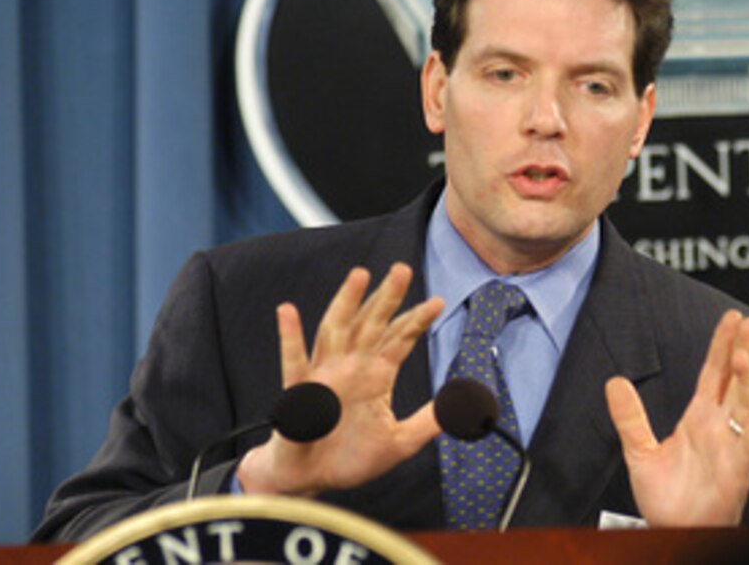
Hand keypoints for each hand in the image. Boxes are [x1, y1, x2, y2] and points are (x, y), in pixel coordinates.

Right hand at [236, 263, 443, 496]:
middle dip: (387, 297)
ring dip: (346, 303)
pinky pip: (293, 361)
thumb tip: (461, 407)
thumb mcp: (399, 443)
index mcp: (377, 374)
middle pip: (372, 323)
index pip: (400, 339)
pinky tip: (287, 311)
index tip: (438, 302)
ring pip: (336, 330)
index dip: (417, 320)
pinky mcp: (299, 392)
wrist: (312, 479)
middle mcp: (352, 366)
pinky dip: (290, 336)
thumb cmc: (351, 458)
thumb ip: (427, 423)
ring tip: (359, 275)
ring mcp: (324, 374)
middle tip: (403, 269)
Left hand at [605, 310, 748, 526]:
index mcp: (700, 418)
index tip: (732, 318)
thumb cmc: (666, 499)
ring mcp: (731, 447)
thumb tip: (615, 381)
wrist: (673, 531)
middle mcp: (720, 428)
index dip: (723, 345)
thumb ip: (629, 416)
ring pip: (746, 405)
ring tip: (745, 353)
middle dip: (743, 350)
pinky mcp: (737, 472)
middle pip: (736, 380)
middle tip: (747, 322)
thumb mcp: (640, 451)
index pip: (714, 373)